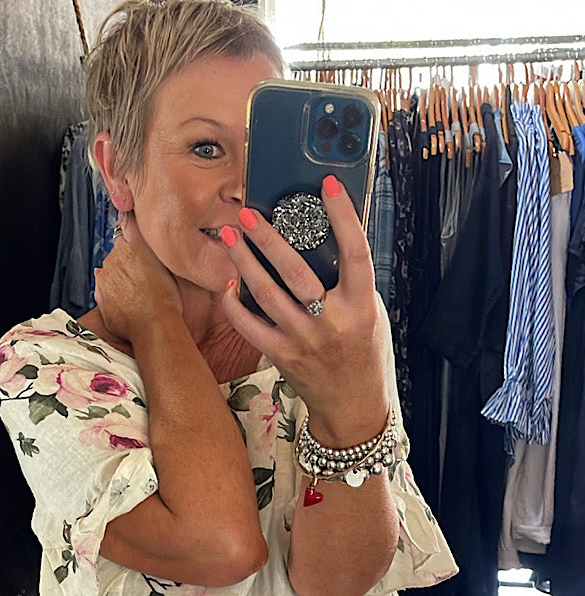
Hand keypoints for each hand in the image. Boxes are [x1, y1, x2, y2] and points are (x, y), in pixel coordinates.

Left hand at [94, 212, 182, 345]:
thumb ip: (149, 248)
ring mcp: (105, 277)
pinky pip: (104, 289)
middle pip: (118, 252)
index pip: (127, 226)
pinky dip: (113, 294)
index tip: (135, 234)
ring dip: (119, 278)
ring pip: (110, 271)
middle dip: (127, 261)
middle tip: (144, 277)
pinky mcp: (100, 295)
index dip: (132, 233)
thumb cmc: (167, 299)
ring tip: (138, 293)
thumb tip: (135, 236)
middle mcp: (115, 258)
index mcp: (133, 246)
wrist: (155, 327)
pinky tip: (128, 303)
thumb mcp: (167, 265)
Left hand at [221, 177, 388, 443]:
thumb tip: (320, 238)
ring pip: (266, 294)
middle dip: (268, 239)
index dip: (343, 216)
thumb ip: (349, 283)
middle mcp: (332, 322)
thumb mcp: (370, 314)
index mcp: (362, 306)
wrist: (354, 406)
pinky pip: (249, 325)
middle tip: (248, 213)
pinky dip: (235, 304)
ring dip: (243, 262)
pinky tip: (229, 282)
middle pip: (295, 272)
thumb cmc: (364, 353)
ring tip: (229, 236)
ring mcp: (304, 340)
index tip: (327, 185)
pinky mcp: (282, 355)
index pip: (354, 252)